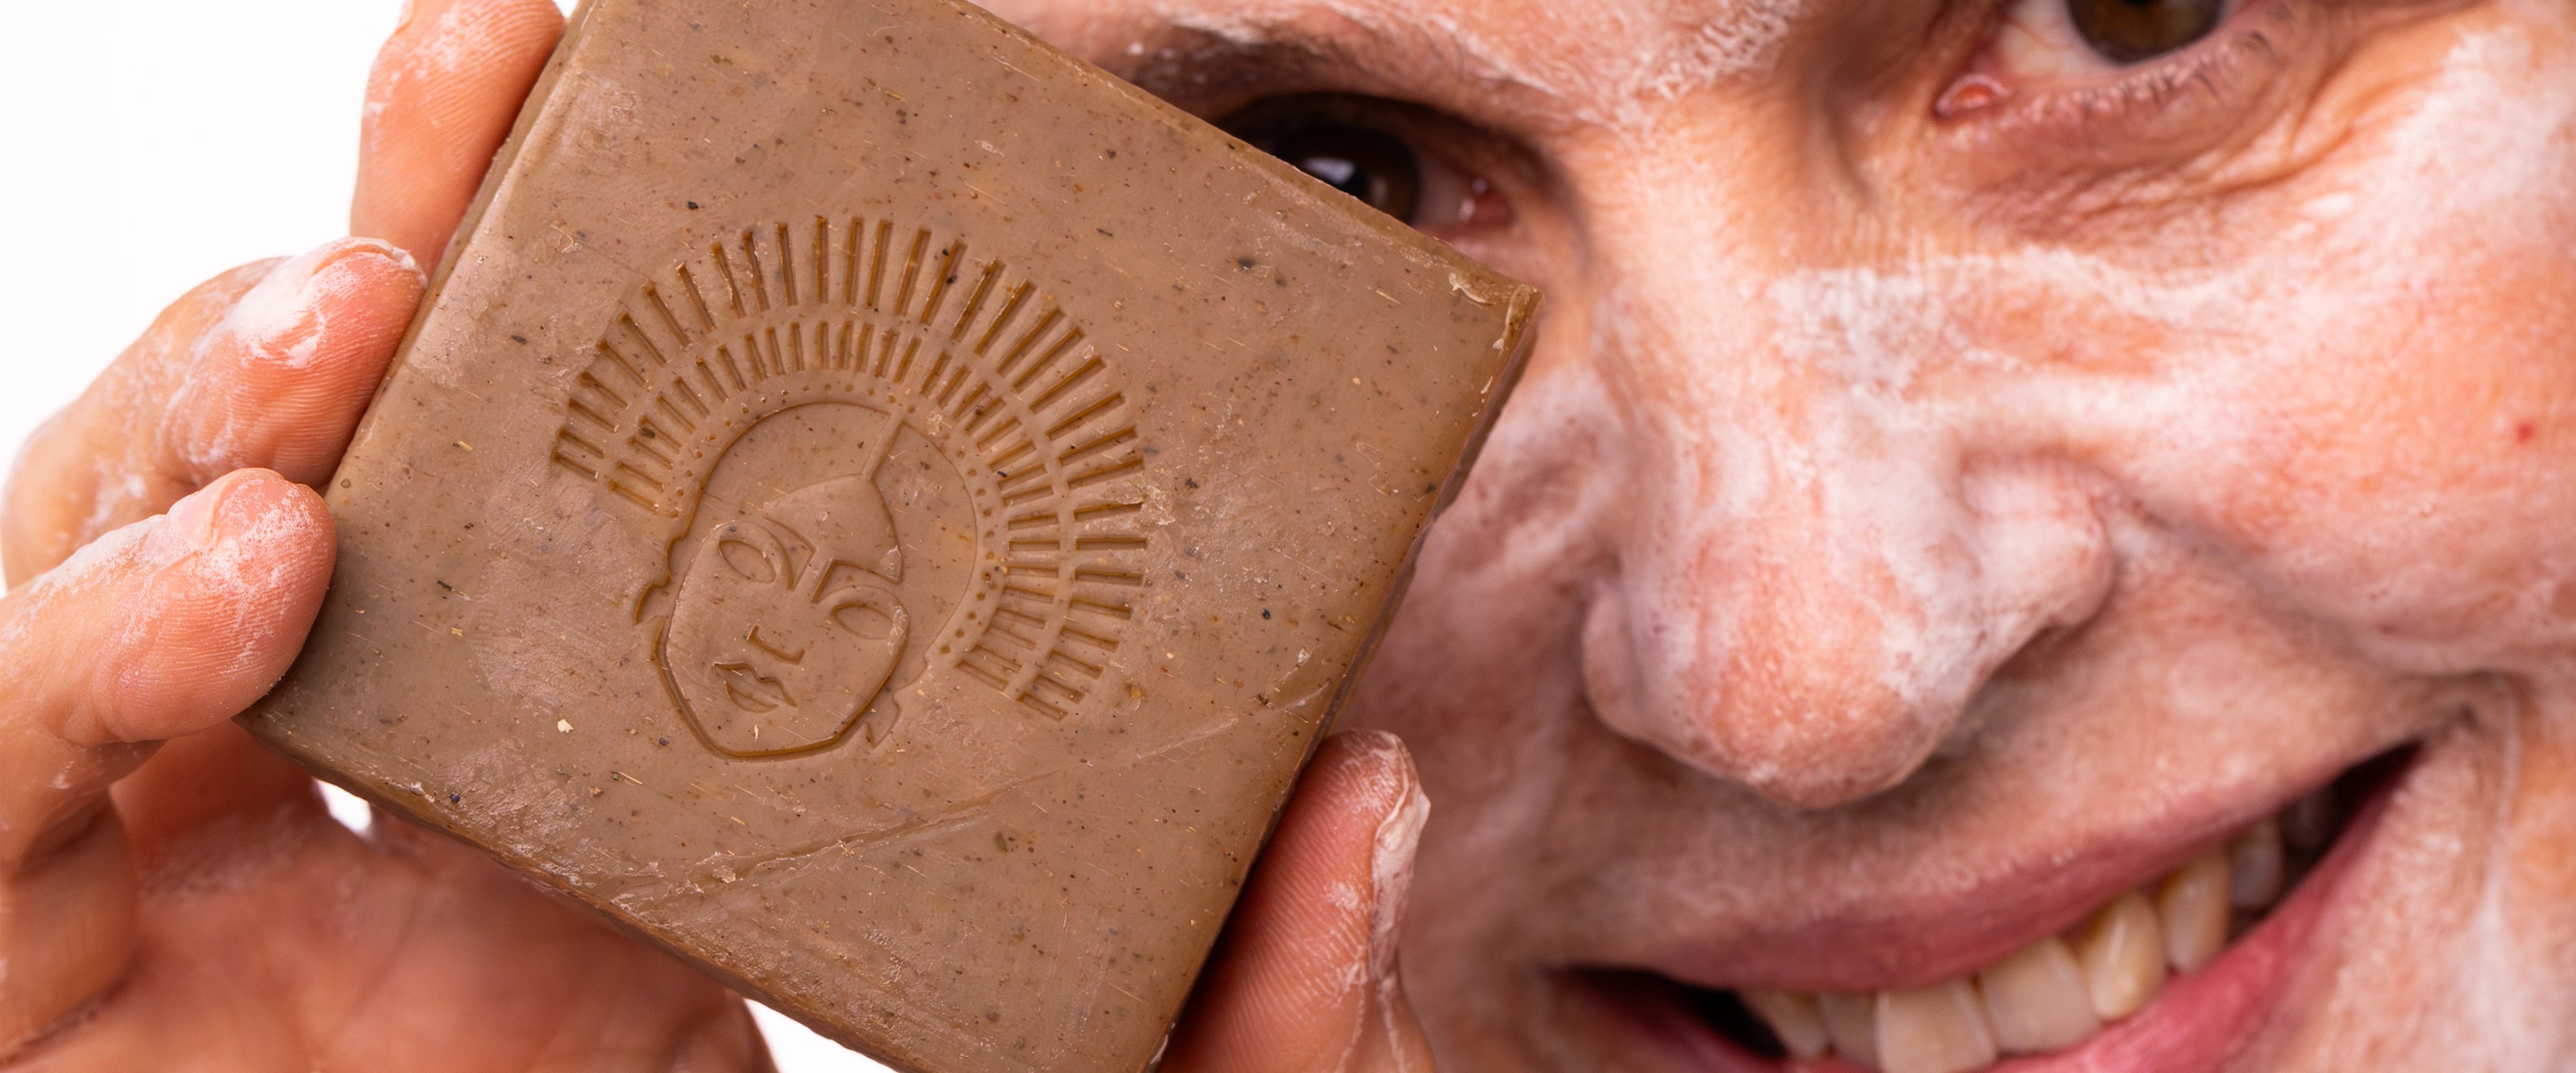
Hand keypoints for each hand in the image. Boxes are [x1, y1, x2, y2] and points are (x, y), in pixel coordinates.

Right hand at [0, 2, 1434, 1068]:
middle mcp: (381, 807)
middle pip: (340, 460)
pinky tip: (242, 568)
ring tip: (352, 311)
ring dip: (207, 402)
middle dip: (402, 243)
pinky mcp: (51, 992)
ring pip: (108, 561)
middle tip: (507, 66)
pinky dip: (61, 655)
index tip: (724, 110)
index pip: (572, 491)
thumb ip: (1220, 1016)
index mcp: (601, 794)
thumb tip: (1356, 801)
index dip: (608, 288)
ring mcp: (194, 892)